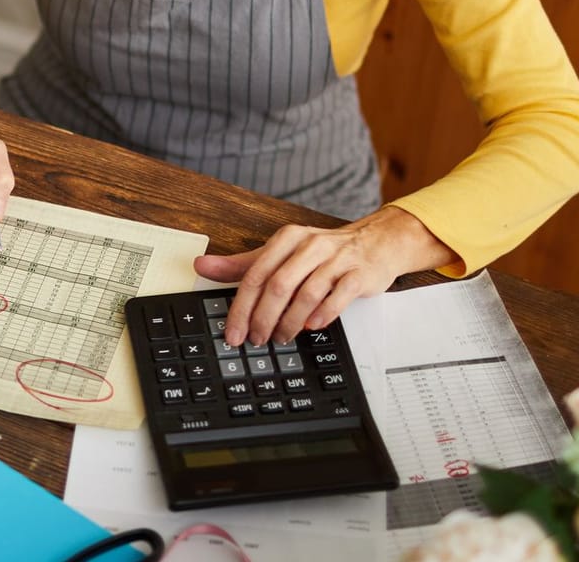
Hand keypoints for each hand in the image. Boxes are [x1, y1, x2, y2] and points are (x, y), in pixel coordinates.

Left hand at [194, 207, 457, 345]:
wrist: (377, 242)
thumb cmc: (324, 252)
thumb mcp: (281, 253)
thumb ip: (243, 264)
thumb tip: (202, 265)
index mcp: (287, 239)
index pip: (255, 274)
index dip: (241, 307)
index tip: (233, 332)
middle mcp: (310, 245)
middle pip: (278, 286)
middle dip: (263, 318)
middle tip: (256, 340)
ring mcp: (336, 259)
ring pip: (305, 294)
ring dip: (289, 322)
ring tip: (281, 337)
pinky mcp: (358, 274)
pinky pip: (337, 297)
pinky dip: (322, 315)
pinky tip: (312, 327)